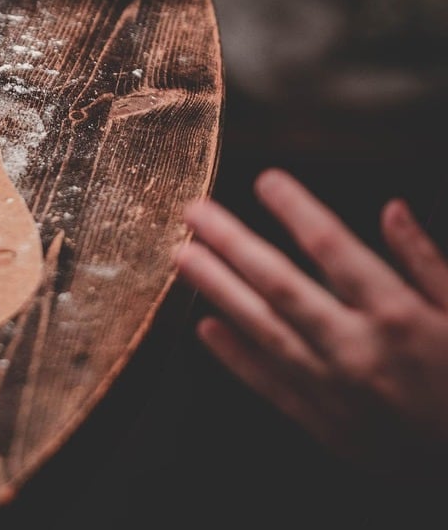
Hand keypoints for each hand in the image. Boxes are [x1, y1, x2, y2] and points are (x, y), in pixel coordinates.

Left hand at [176, 168, 447, 478]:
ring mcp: (335, 389)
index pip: (334, 247)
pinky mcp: (325, 424)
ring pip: (263, 328)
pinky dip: (235, 354)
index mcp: (399, 316)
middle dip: (232, 242)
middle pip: (280, 284)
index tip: (266, 179)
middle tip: (193, 210)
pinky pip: (269, 383)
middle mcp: (358, 350)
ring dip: (218, 288)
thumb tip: (391, 209)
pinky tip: (204, 326)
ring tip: (181, 256)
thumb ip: (429, 263)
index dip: (296, 209)